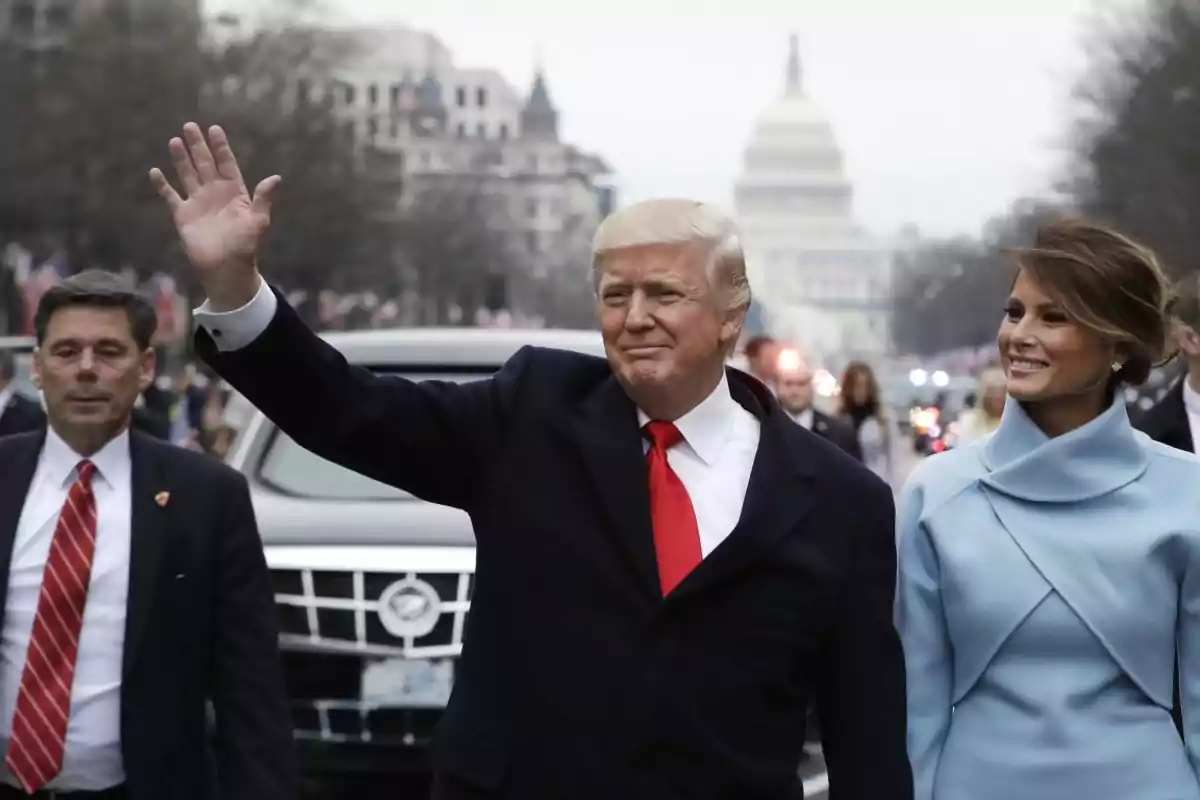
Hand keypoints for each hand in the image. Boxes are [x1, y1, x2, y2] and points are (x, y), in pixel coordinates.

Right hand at [149, 122, 279, 309]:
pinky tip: (155, 171)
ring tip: (175, 141)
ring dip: (181, 159)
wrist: (226, 269)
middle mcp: (215, 194)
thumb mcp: (258, 221)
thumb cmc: (246, 246)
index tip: (214, 129)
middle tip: (189, 125)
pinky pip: (170, 196)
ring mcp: (198, 203)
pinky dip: (162, 185)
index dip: (221, 147)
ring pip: (188, 175)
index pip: (227, 164)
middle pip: (205, 164)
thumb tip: (276, 177)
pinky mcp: (183, 216)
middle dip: (198, 146)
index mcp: (234, 193)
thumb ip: (263, 198)